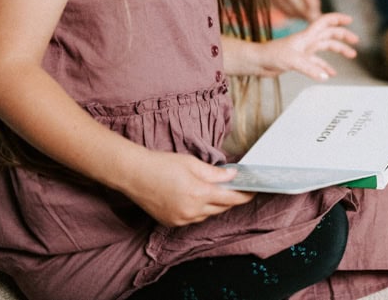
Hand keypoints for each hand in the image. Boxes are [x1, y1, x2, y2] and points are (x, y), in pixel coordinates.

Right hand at [122, 149, 253, 226]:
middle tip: (235, 186)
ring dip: (214, 204)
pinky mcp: (172, 222)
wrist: (134, 174)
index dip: (244, 195)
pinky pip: (193, 218)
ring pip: (207, 214)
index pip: (231, 198)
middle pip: (221, 208)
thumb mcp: (192, 163)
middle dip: (230, 198)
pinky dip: (199, 210)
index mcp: (199, 194)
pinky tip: (196, 197)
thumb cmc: (162, 164)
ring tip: (213, 189)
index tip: (253, 190)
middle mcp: (192, 211)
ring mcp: (181, 219)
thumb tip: (234, 176)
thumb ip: (216, 173)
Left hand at [260, 13, 358, 79]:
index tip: (350, 20)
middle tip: (356, 41)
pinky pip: (318, 62)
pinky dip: (326, 66)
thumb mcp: (292, 61)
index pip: (325, 22)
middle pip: (330, 34)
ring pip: (326, 47)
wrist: (258, 62)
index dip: (338, 19)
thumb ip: (310, 69)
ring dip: (339, 50)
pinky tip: (331, 73)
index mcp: (306, 36)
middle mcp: (307, 41)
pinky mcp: (301, 60)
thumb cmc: (271, 56)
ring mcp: (304, 50)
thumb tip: (326, 77)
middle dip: (343, 36)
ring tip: (351, 55)